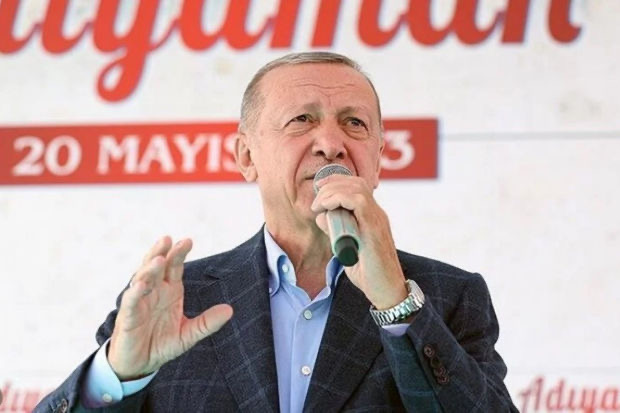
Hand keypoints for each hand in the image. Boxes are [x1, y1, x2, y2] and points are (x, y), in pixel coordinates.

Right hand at [107, 237, 232, 379]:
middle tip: (169, 239)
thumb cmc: (162, 344)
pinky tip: (142, 284)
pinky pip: (131, 301)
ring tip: (159, 258)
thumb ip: (207, 322)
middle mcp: (155, 291)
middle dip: (163, 252)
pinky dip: (136, 292)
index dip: (179, 253)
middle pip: (157, 266)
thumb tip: (230, 310)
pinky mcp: (128, 316)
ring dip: (149, 268)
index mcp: (171, 290)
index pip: (175, 266)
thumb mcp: (189, 334)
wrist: (140, 365)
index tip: (187, 240)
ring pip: (142, 278)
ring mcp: (140, 301)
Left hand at [311, 175, 407, 309]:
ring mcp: (378, 220)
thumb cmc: (369, 274)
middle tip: (316, 200)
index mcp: (372, 217)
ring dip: (333, 191)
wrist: (388, 292)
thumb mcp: (346, 249)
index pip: (357, 186)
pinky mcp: (374, 228)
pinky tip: (326, 207)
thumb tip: (321, 216)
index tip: (319, 189)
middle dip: (331, 184)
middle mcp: (377, 214)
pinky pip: (358, 201)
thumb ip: (335, 232)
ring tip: (319, 204)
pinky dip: (338, 198)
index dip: (336, 182)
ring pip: (357, 188)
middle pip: (356, 183)